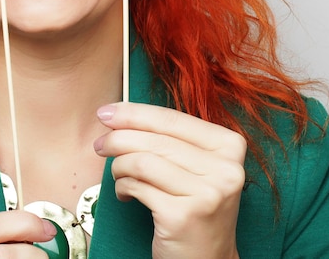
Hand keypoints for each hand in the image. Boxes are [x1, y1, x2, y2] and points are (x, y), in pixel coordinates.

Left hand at [94, 102, 244, 258]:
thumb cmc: (193, 205)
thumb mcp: (192, 165)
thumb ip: (167, 137)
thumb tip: (117, 113)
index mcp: (229, 145)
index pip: (172, 118)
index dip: (133, 113)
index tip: (106, 112)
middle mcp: (226, 168)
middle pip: (155, 139)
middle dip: (118, 138)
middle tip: (100, 145)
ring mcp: (208, 193)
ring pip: (143, 161)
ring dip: (119, 165)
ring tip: (118, 174)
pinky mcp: (184, 216)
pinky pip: (138, 186)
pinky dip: (123, 187)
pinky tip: (126, 194)